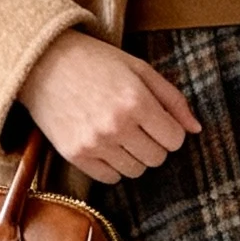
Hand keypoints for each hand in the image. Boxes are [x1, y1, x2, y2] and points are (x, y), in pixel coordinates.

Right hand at [19, 30, 199, 184]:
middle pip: (157, 158)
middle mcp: (116, 126)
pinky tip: (104, 144)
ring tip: (119, 133)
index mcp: (136, 101)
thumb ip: (172, 99)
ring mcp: (94, 144)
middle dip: (154, 144)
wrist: (43, 64)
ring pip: (135, 171)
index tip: (158, 121)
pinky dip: (113, 166)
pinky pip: (110, 178)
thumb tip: (196, 129)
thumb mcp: (139, 69)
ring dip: (134, 156)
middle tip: (138, 126)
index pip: (175, 140)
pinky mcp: (75, 156)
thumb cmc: (96, 62)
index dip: (171, 131)